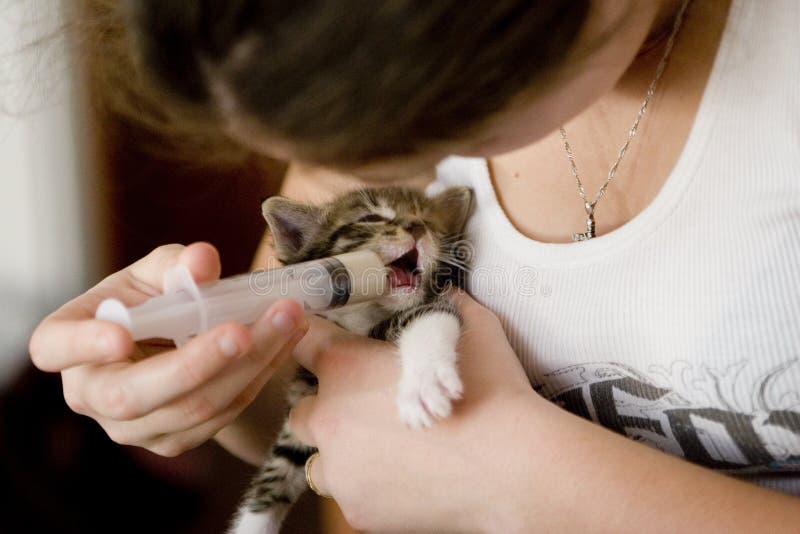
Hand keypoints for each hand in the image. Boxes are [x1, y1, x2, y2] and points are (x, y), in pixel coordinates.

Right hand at [29, 242, 307, 456]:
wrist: (169, 339)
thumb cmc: (149, 301)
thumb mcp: (154, 273)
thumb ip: (174, 264)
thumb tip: (202, 261)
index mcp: (67, 344)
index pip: (57, 347)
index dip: (83, 344)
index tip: (120, 334)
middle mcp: (93, 396)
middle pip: (136, 394)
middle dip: (197, 362)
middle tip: (242, 330)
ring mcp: (136, 427)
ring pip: (193, 408)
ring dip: (250, 364)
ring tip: (288, 319)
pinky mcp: (178, 439)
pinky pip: (224, 414)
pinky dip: (262, 374)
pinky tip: (288, 339)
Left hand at [288, 291, 537, 531]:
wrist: (513, 469)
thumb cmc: (493, 394)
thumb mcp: (474, 330)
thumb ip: (450, 306)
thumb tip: (450, 294)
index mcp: (346, 367)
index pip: (303, 343)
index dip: (315, 342)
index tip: (326, 349)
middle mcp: (330, 420)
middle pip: (303, 412)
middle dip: (330, 410)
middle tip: (369, 411)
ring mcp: (340, 472)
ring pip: (321, 462)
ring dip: (344, 454)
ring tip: (387, 451)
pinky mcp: (359, 512)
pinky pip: (351, 496)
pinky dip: (370, 488)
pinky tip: (407, 479)